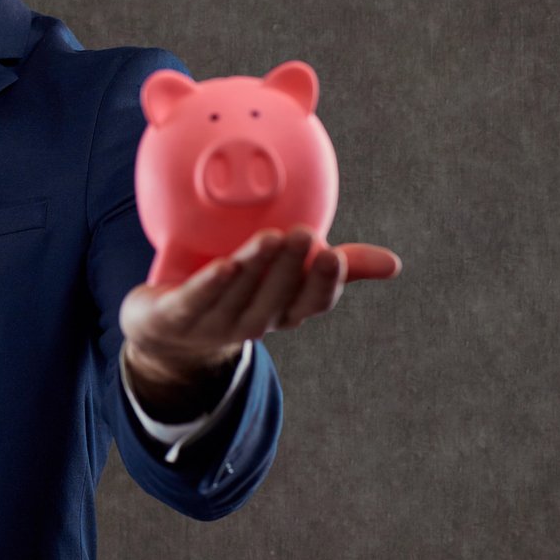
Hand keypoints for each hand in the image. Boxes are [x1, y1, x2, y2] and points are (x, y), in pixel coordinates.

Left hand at [120, 225, 400, 417]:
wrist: (165, 326)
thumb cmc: (236, 291)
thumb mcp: (285, 275)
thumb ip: (338, 265)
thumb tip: (394, 264)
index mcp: (284, 311)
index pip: (311, 302)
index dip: (324, 284)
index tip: (335, 256)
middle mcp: (254, 322)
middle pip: (275, 298)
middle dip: (289, 268)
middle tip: (301, 233)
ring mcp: (213, 324)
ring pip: (237, 297)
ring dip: (254, 270)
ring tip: (268, 238)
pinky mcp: (175, 317)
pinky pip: (194, 302)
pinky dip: (210, 287)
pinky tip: (223, 266)